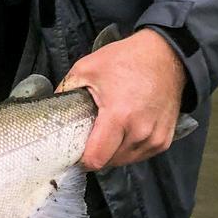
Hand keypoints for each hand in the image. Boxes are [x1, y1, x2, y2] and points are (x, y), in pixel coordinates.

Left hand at [57, 28, 187, 170]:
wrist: (165, 55)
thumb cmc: (127, 59)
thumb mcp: (87, 68)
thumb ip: (65, 91)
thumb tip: (53, 111)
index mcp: (119, 116)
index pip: (96, 159)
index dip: (82, 158)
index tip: (77, 149)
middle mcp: (140, 131)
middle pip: (110, 162)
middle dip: (98, 152)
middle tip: (93, 132)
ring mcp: (155, 138)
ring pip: (126, 161)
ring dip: (115, 151)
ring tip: (111, 128)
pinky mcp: (164, 140)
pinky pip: (141, 155)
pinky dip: (131, 148)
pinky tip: (126, 130)